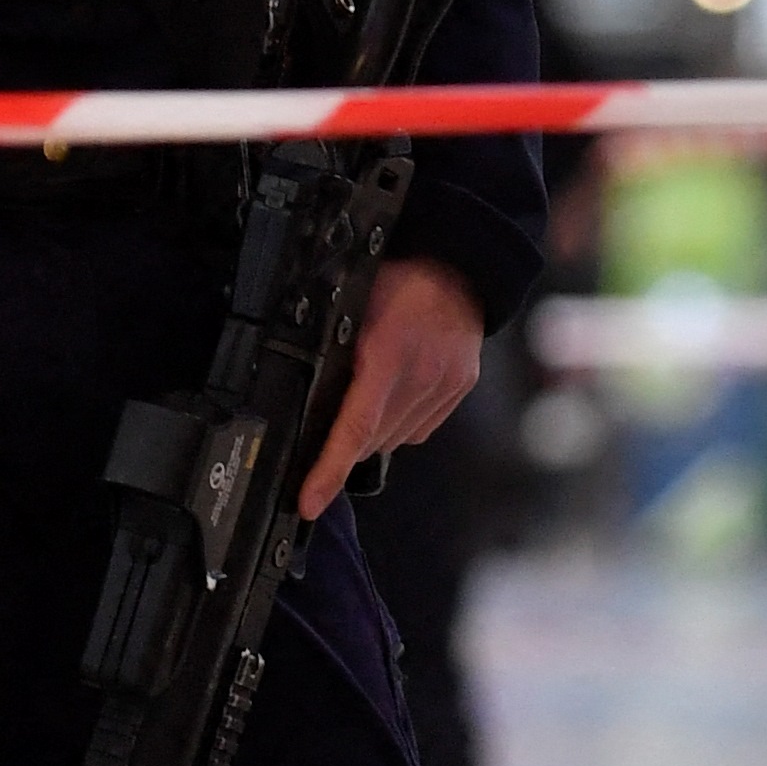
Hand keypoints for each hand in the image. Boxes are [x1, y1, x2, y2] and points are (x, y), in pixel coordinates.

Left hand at [296, 256, 488, 519]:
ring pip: (395, 439)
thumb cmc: (401, 277)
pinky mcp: (460, 387)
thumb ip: (337, 353)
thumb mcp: (355, 307)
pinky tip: (395, 395)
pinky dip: (400, 422)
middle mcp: (422, 376)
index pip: (354, 428)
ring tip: (368, 395)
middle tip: (328, 419)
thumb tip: (306, 398)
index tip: (309, 502)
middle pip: (372, 439)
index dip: (328, 471)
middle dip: (345, 441)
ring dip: (374, 432)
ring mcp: (446, 385)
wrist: (460, 263)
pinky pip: (419, 428)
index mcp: (389, 355)